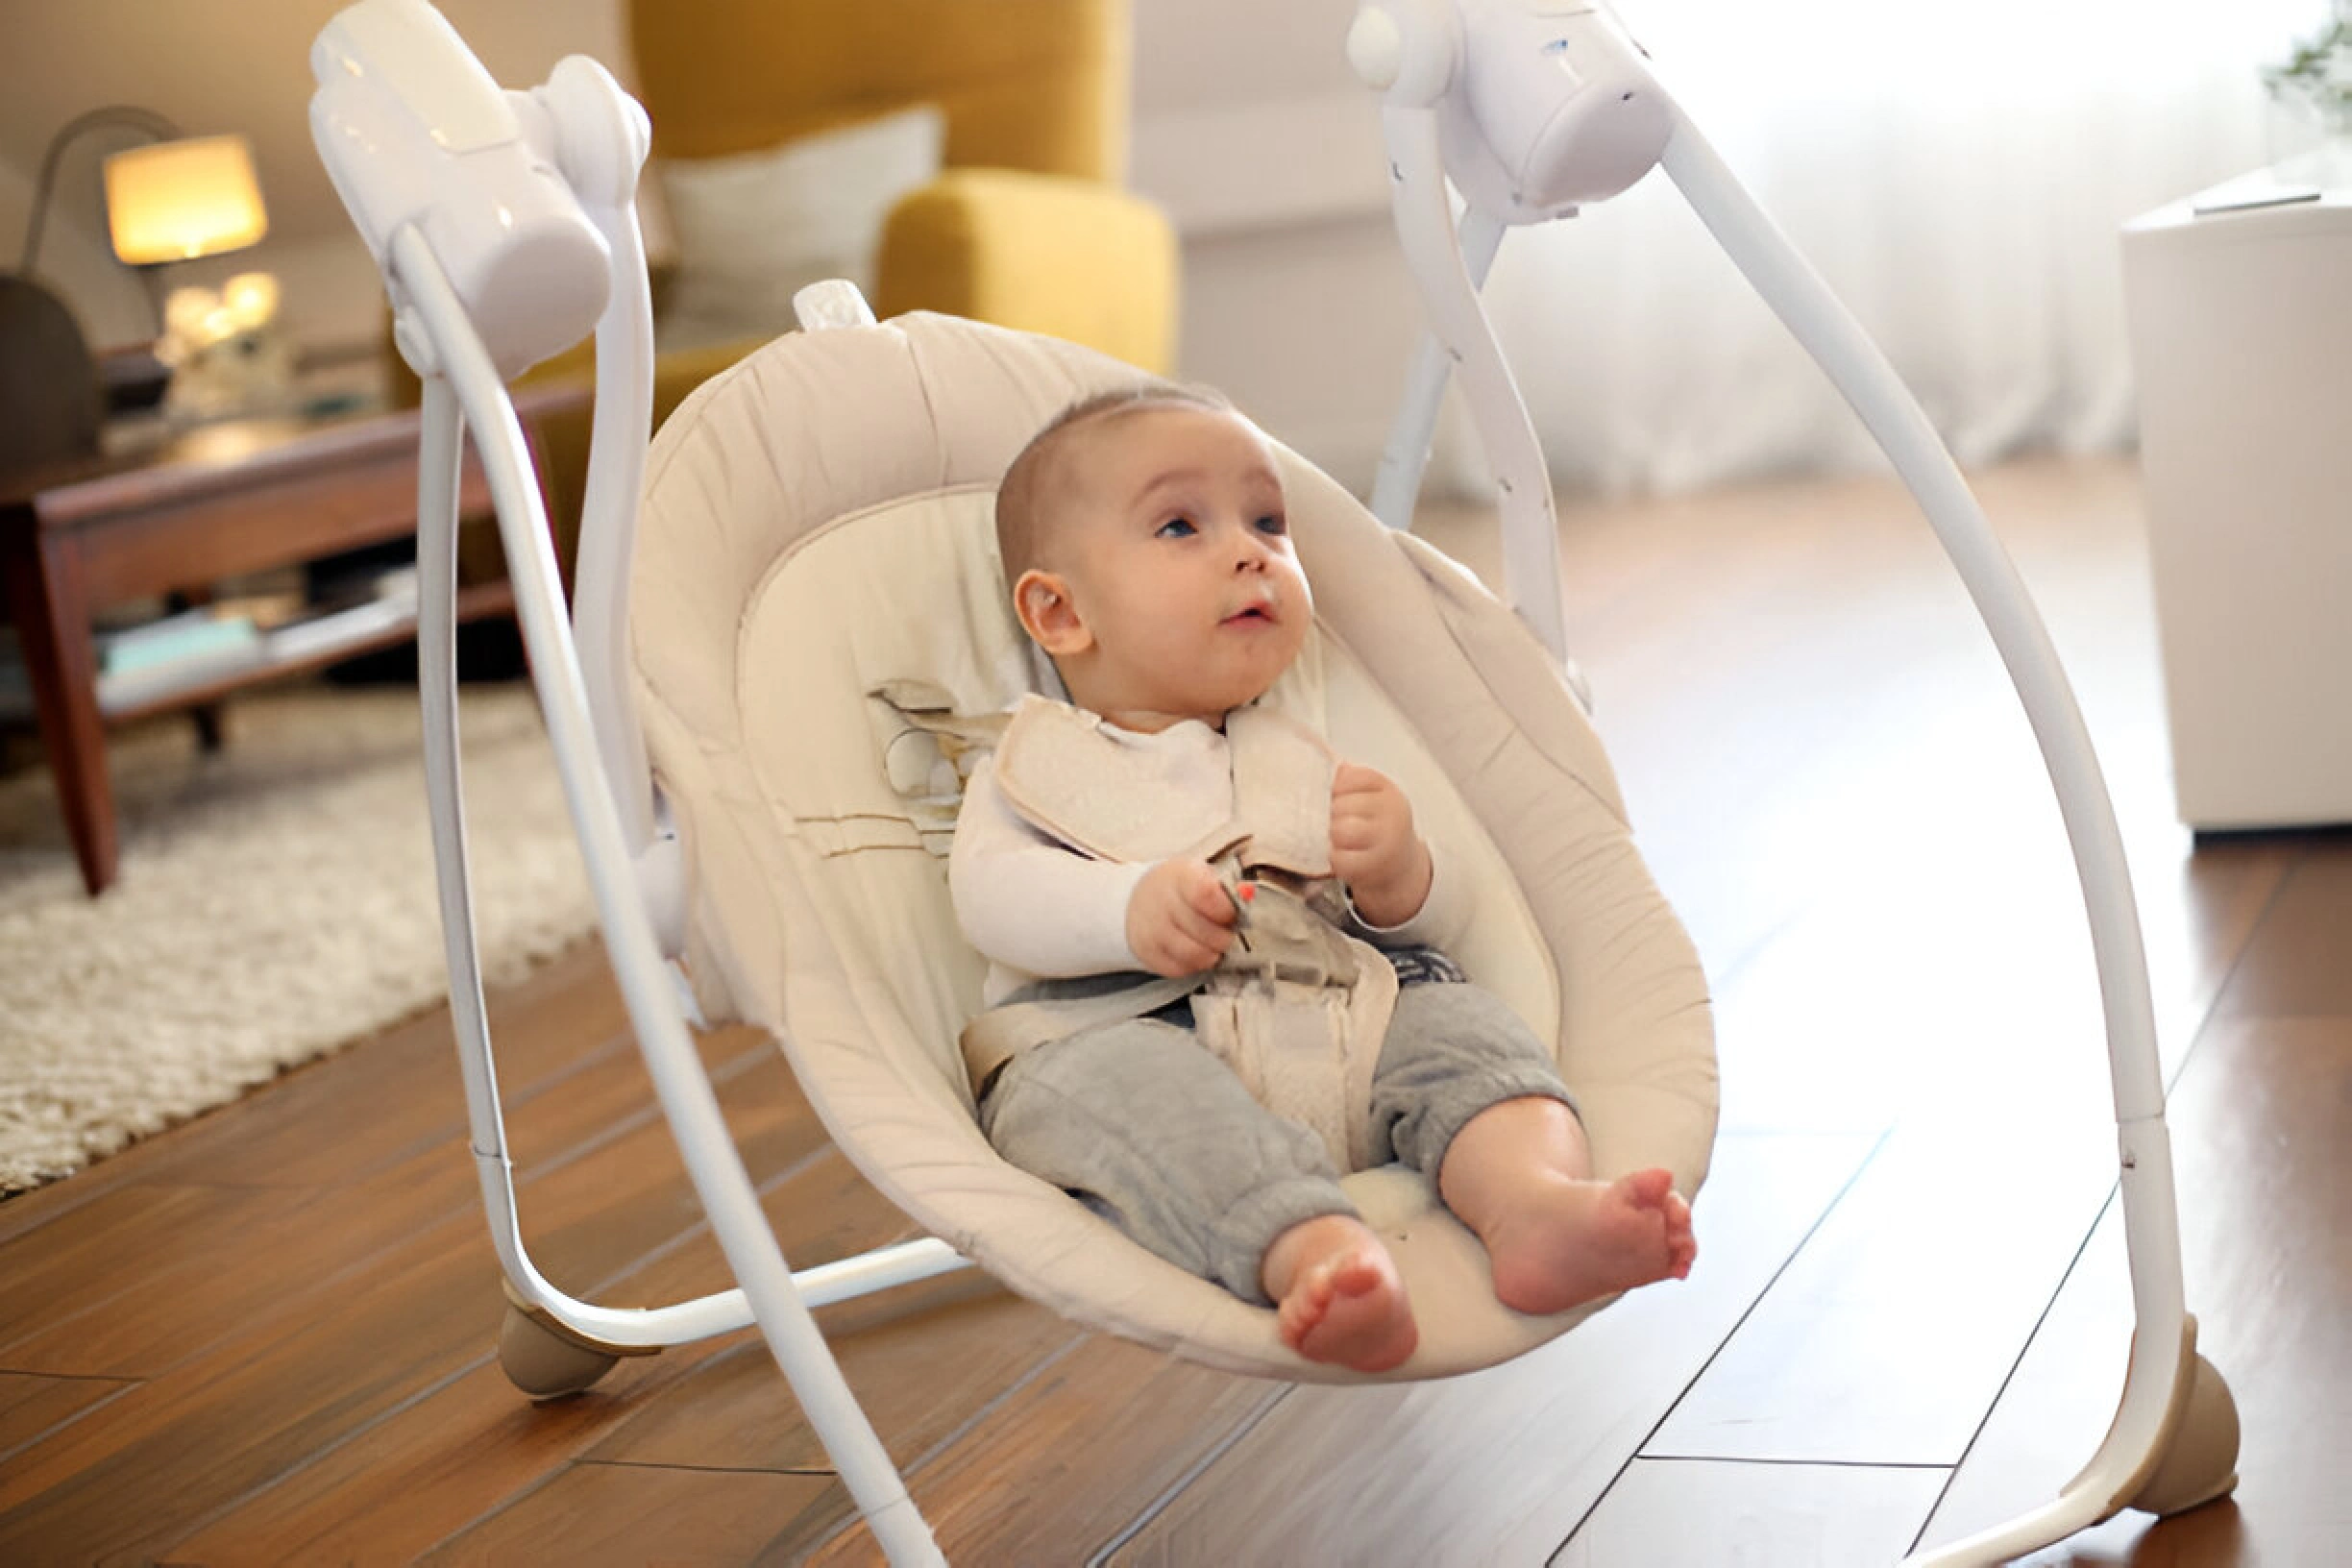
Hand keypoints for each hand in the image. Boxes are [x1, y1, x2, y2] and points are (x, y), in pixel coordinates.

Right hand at [1126, 857, 1239, 977]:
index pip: (1205, 894)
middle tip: (1228, 934)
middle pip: (1203, 930)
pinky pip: (1179, 969)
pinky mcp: (1147, 952)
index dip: (1225, 910)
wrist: (1144, 898)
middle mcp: (1161, 901)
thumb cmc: (1184, 889)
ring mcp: (1151, 929)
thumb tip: (1249, 896)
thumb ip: (1227, 889)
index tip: (1232, 915)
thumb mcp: (1204, 877)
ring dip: (1212, 954)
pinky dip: (1194, 965)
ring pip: (1193, 954)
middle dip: (1224, 937)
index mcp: (1181, 876)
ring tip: (1214, 946)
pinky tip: (1196, 952)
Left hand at [1331, 761, 1431, 927]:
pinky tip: (1343, 854)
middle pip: (1342, 805)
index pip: (1352, 777)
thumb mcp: (1373, 797)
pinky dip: (1335, 857)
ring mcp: (1386, 842)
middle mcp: (1392, 814)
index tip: (1336, 796)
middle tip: (1336, 821)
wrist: (1400, 863)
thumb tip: (1335, 765)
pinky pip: (1339, 858)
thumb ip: (1353, 780)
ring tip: (1338, 838)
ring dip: (1332, 835)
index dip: (1336, 787)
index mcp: (1389, 792)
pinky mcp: (1374, 867)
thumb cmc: (1378, 825)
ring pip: (1340, 831)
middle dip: (1332, 814)